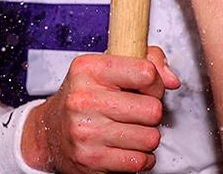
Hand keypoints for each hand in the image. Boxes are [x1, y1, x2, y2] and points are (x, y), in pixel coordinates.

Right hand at [23, 46, 180, 172]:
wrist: (50, 132)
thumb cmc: (84, 98)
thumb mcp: (107, 69)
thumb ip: (146, 61)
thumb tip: (172, 80)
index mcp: (89, 69)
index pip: (146, 73)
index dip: (154, 84)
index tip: (145, 89)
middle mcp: (84, 99)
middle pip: (153, 109)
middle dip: (151, 113)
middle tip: (135, 112)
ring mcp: (87, 131)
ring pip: (150, 138)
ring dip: (146, 137)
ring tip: (128, 130)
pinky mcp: (92, 160)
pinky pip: (140, 161)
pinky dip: (140, 157)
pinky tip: (125, 148)